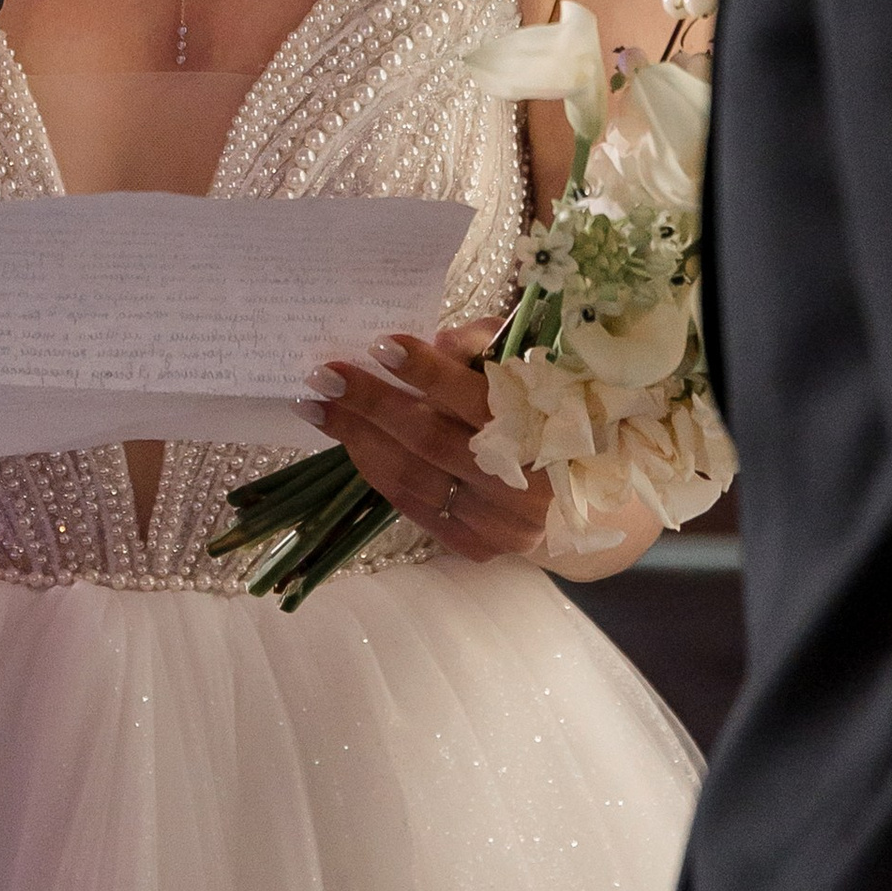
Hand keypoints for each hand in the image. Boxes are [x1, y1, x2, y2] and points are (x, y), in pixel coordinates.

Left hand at [298, 317, 550, 563]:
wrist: (572, 483)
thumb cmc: (538, 405)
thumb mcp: (524, 361)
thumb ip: (482, 346)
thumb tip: (435, 345)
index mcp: (547, 428)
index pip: (477, 399)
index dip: (427, 372)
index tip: (380, 345)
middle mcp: (527, 483)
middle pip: (432, 440)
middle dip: (371, 405)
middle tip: (322, 376)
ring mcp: (502, 522)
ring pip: (415, 478)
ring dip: (359, 440)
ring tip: (319, 408)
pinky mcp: (480, 545)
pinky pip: (413, 506)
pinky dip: (378, 471)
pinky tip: (352, 442)